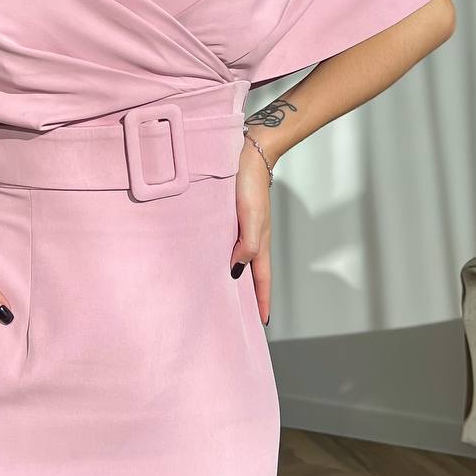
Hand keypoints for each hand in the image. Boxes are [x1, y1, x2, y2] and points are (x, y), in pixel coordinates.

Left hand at [231, 138, 271, 325]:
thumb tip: (238, 267)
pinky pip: (230, 243)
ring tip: (225, 293)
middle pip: (252, 272)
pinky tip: (213, 257)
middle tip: (241, 315)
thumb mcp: (250, 214)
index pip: (262, 278)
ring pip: (240, 258)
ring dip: (236, 275)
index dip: (262, 300)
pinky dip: (225, 255)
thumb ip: (248, 242)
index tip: (262, 322)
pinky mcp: (232, 216)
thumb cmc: (249, 182)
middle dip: (250, 294)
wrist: (247, 152)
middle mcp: (252, 236)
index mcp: (259, 240)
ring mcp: (243, 226)